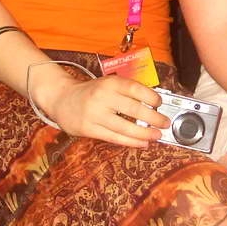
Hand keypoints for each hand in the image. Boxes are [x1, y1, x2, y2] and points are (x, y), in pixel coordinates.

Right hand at [31, 65, 169, 145]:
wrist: (61, 98)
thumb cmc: (91, 92)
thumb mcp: (108, 84)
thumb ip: (127, 92)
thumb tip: (154, 105)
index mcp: (109, 82)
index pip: (134, 88)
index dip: (151, 97)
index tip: (160, 103)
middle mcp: (102, 97)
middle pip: (133, 109)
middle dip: (153, 118)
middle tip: (165, 123)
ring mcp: (94, 114)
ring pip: (124, 127)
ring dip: (144, 133)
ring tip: (156, 136)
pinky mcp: (88, 129)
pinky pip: (114, 137)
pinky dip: (130, 142)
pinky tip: (142, 143)